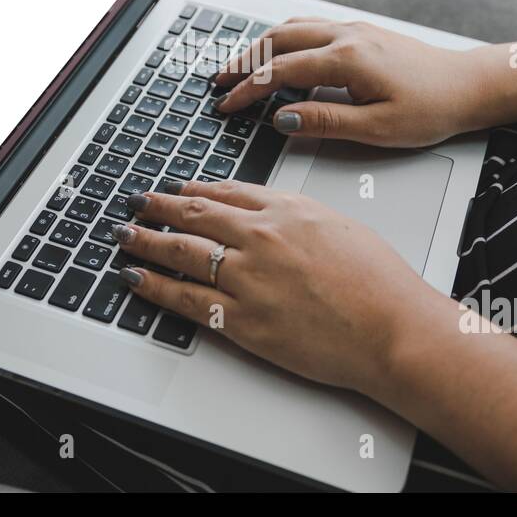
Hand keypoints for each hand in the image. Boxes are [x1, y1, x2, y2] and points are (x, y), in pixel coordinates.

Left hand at [111, 179, 433, 394]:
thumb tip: (272, 217)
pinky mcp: (243, 319)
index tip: (175, 188)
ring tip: (124, 235)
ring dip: (145, 240)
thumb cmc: (379, 284)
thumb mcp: (339, 226)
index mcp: (287, 209)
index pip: (225, 191)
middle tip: (136, 203)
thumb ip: (298, 218)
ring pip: (181, 251)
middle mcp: (261, 236)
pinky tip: (136, 279)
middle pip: (193, 214)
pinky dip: (154, 287)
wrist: (392, 328)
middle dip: (157, 206)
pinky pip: (186, 299)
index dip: (192, 189)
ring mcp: (248, 277)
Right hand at [214, 17, 486, 147]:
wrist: (469, 86)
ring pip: (291, 28)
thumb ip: (324, 121)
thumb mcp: (377, 128)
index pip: (279, 72)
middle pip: (277, 41)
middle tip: (218, 83)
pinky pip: (309, 27)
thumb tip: (281, 118)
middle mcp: (346, 35)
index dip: (246, 89)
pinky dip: (283, 39)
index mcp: (346, 59)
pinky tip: (278, 53)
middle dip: (243, 62)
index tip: (225, 105)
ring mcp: (353, 29)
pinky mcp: (361, 32)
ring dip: (260, 46)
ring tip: (239, 68)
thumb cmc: (432, 108)